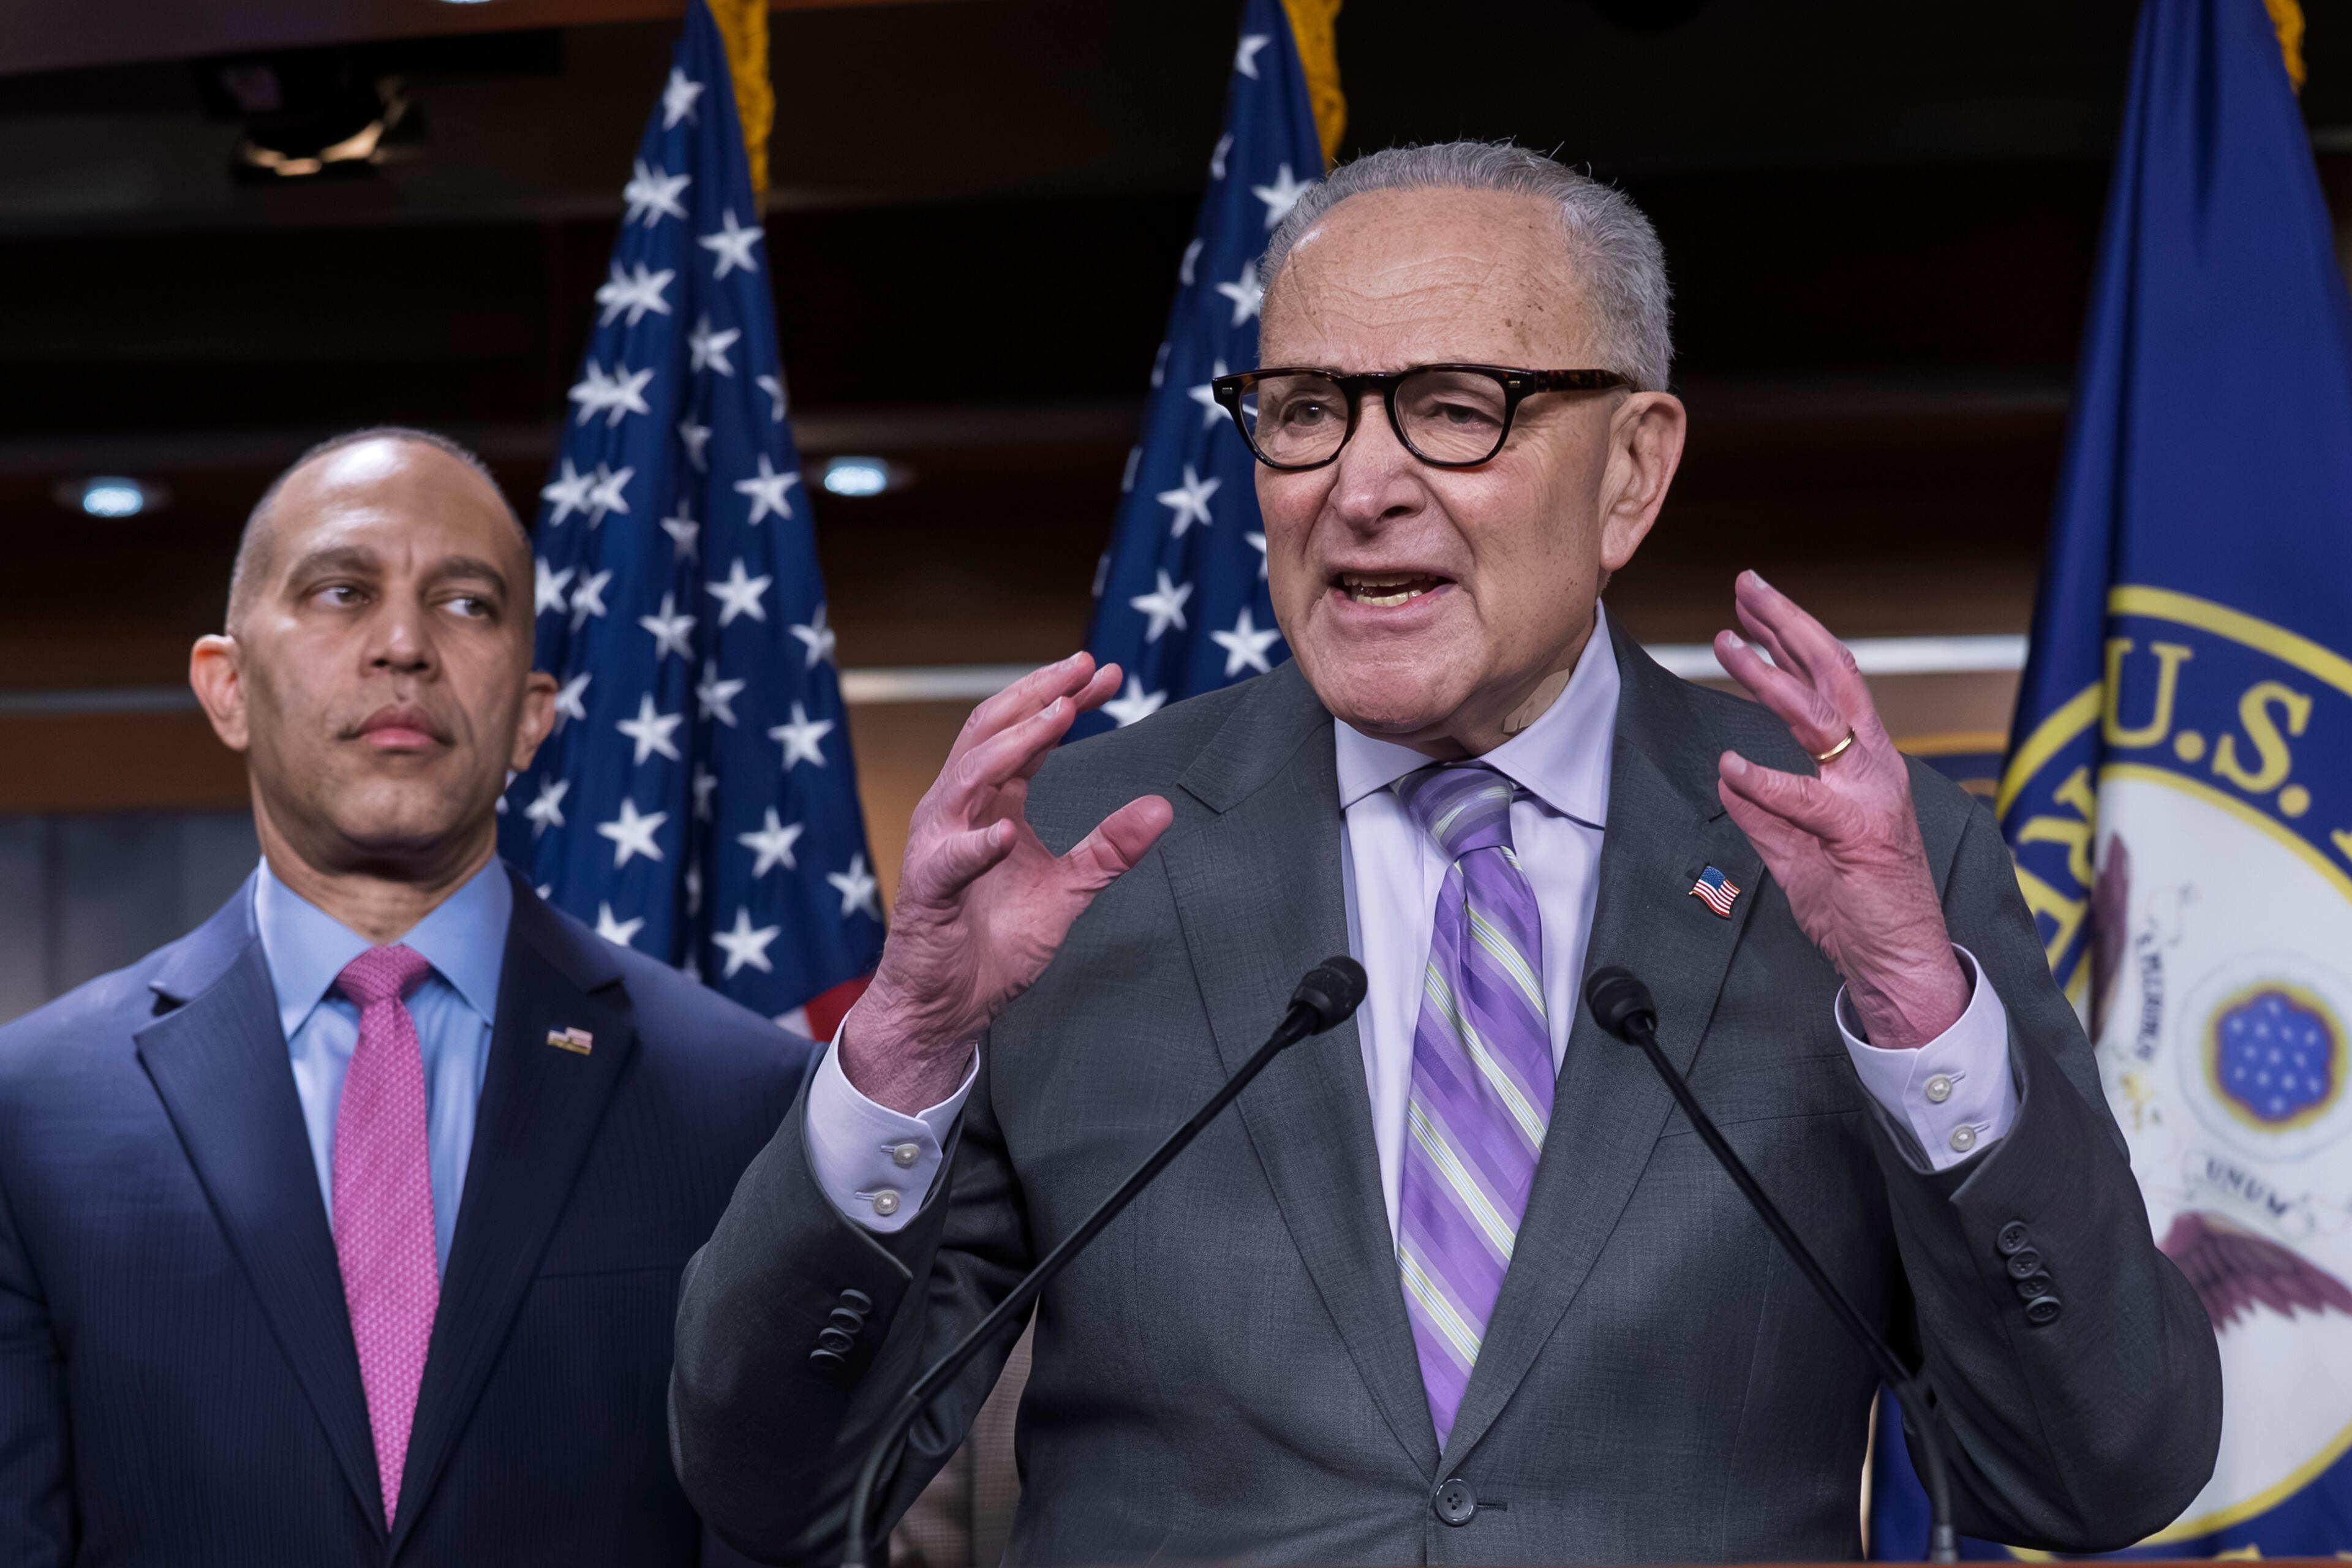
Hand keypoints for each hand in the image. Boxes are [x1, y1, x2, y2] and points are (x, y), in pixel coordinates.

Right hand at [841, 652, 1174, 1110]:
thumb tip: (1162, 808)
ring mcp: (938, 844)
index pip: (1026, 734)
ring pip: (968, 775)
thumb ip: (1109, 849)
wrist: (948, 1006)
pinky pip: (951, 859)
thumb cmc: (993, 944)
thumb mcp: (1068, 889)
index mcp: (992, 804)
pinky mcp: (928, 889)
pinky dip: (977, 845)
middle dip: (1038, 695)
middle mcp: (959, 810)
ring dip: (1014, 744)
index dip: (1064, 699)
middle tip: (1083, 667)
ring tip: (1059, 716)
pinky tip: (1006, 834)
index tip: (1109, 674)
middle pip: (992, 731)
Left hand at [1712, 572, 1968, 1048]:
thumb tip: (1728, 774)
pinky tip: (1732, 764)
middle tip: (1747, 587)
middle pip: (1835, 675)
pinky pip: (1805, 797)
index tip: (1751, 609)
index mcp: (1863, 765)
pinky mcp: (1859, 834)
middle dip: (1789, 625)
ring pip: (1820, 718)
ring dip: (1770, 676)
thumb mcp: (1794, 851)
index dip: (1791, 639)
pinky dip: (1764, 779)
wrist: (1899, 964)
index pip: (1830, 684)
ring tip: (1728, 643)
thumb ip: (1763, 812)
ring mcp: (1871, 796)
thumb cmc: (1855, 907)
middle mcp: (1873, 767)